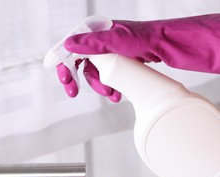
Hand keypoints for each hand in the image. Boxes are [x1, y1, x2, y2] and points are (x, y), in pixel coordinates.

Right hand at [58, 14, 219, 100]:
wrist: (169, 46)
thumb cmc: (146, 39)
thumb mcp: (116, 41)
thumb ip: (92, 43)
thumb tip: (68, 44)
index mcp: (95, 31)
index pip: (70, 46)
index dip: (61, 60)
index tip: (59, 75)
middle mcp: (99, 40)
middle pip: (77, 61)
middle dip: (76, 79)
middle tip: (72, 92)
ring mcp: (108, 52)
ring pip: (92, 72)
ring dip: (97, 86)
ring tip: (109, 94)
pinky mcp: (117, 61)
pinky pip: (105, 76)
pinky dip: (107, 87)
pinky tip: (115, 95)